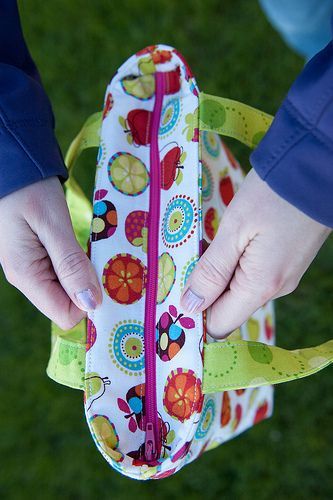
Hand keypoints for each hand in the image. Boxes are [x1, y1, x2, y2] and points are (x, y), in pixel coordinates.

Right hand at [0, 177, 101, 329]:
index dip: (89, 303)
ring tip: (93, 250)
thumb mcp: (53, 226)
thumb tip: (91, 304)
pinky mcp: (35, 257)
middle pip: (66, 303)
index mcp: (26, 275)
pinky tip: (83, 246)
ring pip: (66, 288)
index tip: (106, 279)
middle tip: (103, 260)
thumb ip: (71, 265)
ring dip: (85, 274)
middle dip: (89, 287)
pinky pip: (61, 273)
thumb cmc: (29, 191)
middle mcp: (25, 278)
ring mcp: (29, 268)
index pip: (65, 315)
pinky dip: (77, 263)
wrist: (10, 166)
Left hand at [180, 168, 330, 337]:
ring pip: (238, 291)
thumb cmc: (273, 196)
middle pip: (227, 308)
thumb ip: (211, 272)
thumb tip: (189, 306)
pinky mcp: (286, 263)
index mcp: (260, 287)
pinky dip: (234, 263)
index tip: (176, 288)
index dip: (194, 313)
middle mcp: (275, 290)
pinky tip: (228, 240)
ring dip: (217, 273)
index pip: (218, 325)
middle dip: (204, 289)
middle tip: (189, 256)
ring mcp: (283, 277)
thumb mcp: (234, 229)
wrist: (318, 169)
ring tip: (207, 243)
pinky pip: (252, 276)